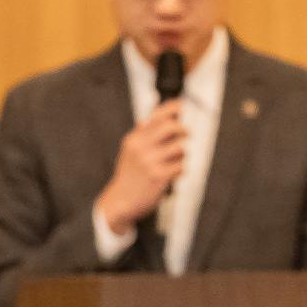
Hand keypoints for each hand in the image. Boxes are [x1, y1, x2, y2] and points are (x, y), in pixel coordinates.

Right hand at [96, 99, 186, 234]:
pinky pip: (180, 165)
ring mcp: (150, 161)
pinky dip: (181, 168)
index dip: (172, 108)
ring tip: (176, 160)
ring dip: (182, 153)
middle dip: (183, 130)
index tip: (181, 105)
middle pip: (170, 127)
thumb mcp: (130, 152)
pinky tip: (174, 173)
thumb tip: (148, 119)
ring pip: (179, 147)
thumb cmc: (128, 177)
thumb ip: (140, 135)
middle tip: (186, 134)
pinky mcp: (159, 175)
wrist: (121, 201)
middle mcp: (141, 147)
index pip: (156, 116)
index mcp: (134, 139)